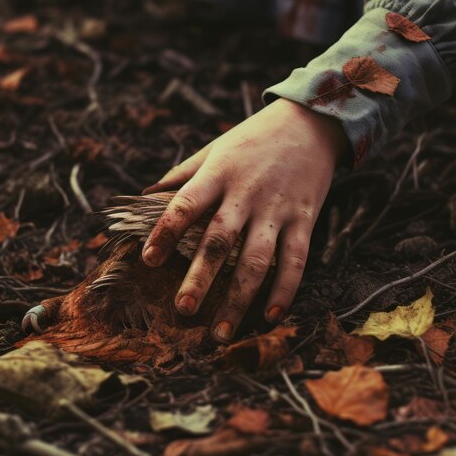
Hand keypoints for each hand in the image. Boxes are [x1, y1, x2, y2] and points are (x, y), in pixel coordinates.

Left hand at [141, 98, 348, 341]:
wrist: (311, 122)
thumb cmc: (254, 139)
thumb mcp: (214, 148)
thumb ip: (182, 174)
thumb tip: (144, 197)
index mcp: (218, 174)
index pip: (186, 205)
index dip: (166, 233)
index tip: (148, 261)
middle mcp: (247, 194)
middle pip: (219, 241)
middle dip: (200, 278)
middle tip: (184, 311)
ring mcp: (278, 209)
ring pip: (256, 260)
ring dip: (239, 299)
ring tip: (222, 333)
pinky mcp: (305, 219)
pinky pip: (295, 261)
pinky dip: (284, 290)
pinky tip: (271, 316)